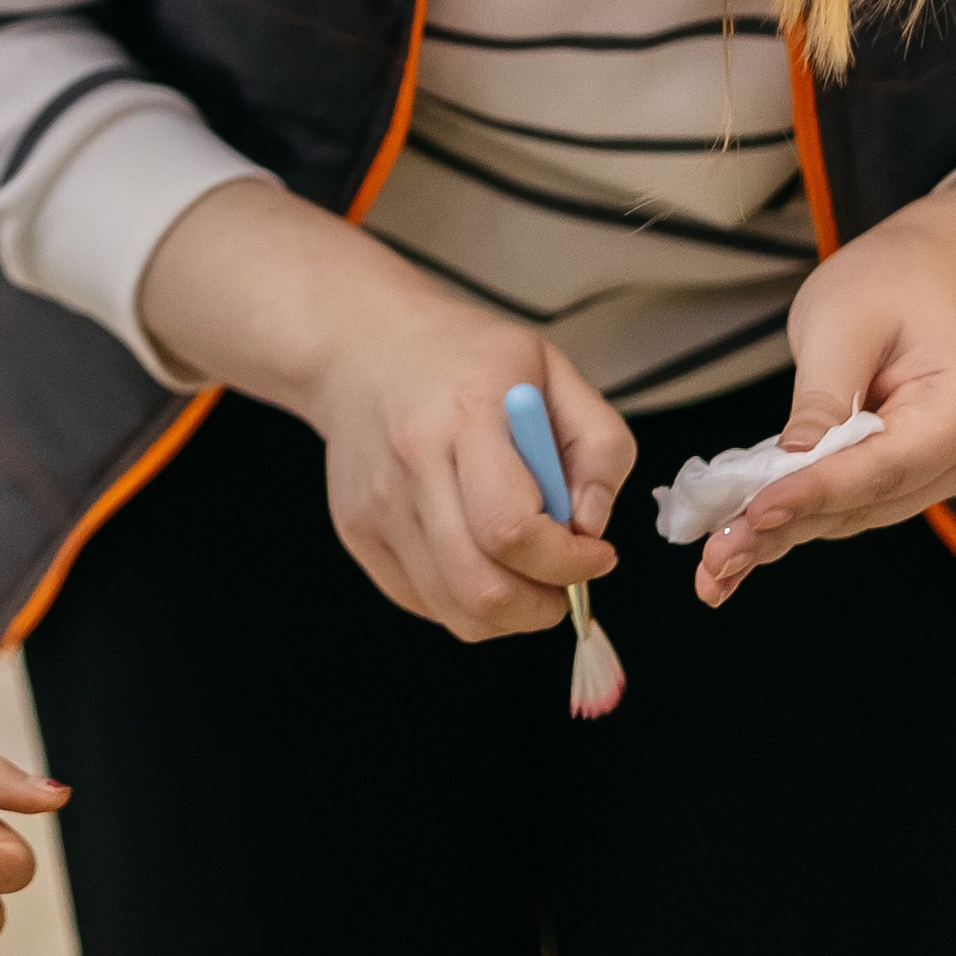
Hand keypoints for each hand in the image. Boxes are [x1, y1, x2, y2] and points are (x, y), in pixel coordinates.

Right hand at [137, 181, 630, 639]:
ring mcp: (376, 506)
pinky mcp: (356, 532)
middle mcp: (412, 467)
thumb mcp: (555, 371)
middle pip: (480, 587)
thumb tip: (590, 527)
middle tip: (566, 582)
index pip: (513, 528)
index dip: (568, 562)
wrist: (361, 344)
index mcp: (467, 416)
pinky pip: (423, 603)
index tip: (597, 554)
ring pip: (453, 610)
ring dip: (508, 611)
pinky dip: (466, 601)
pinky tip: (480, 555)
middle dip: (542, 605)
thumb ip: (600, 447)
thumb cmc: (466, 356)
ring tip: (526, 569)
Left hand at [696, 160, 955, 604]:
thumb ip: (821, 394)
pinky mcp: (911, 482)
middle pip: (867, 502)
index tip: (756, 512)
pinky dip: (796, 519)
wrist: (925, 281)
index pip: (885, 464)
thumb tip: (793, 462)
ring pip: (854, 514)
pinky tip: (741, 548)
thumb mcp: (842, 320)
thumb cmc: (886, 286)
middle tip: (716, 557)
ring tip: (716, 563)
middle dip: (786, 526)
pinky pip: (850, 505)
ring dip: (783, 535)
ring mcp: (942, 475)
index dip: (818, 492)